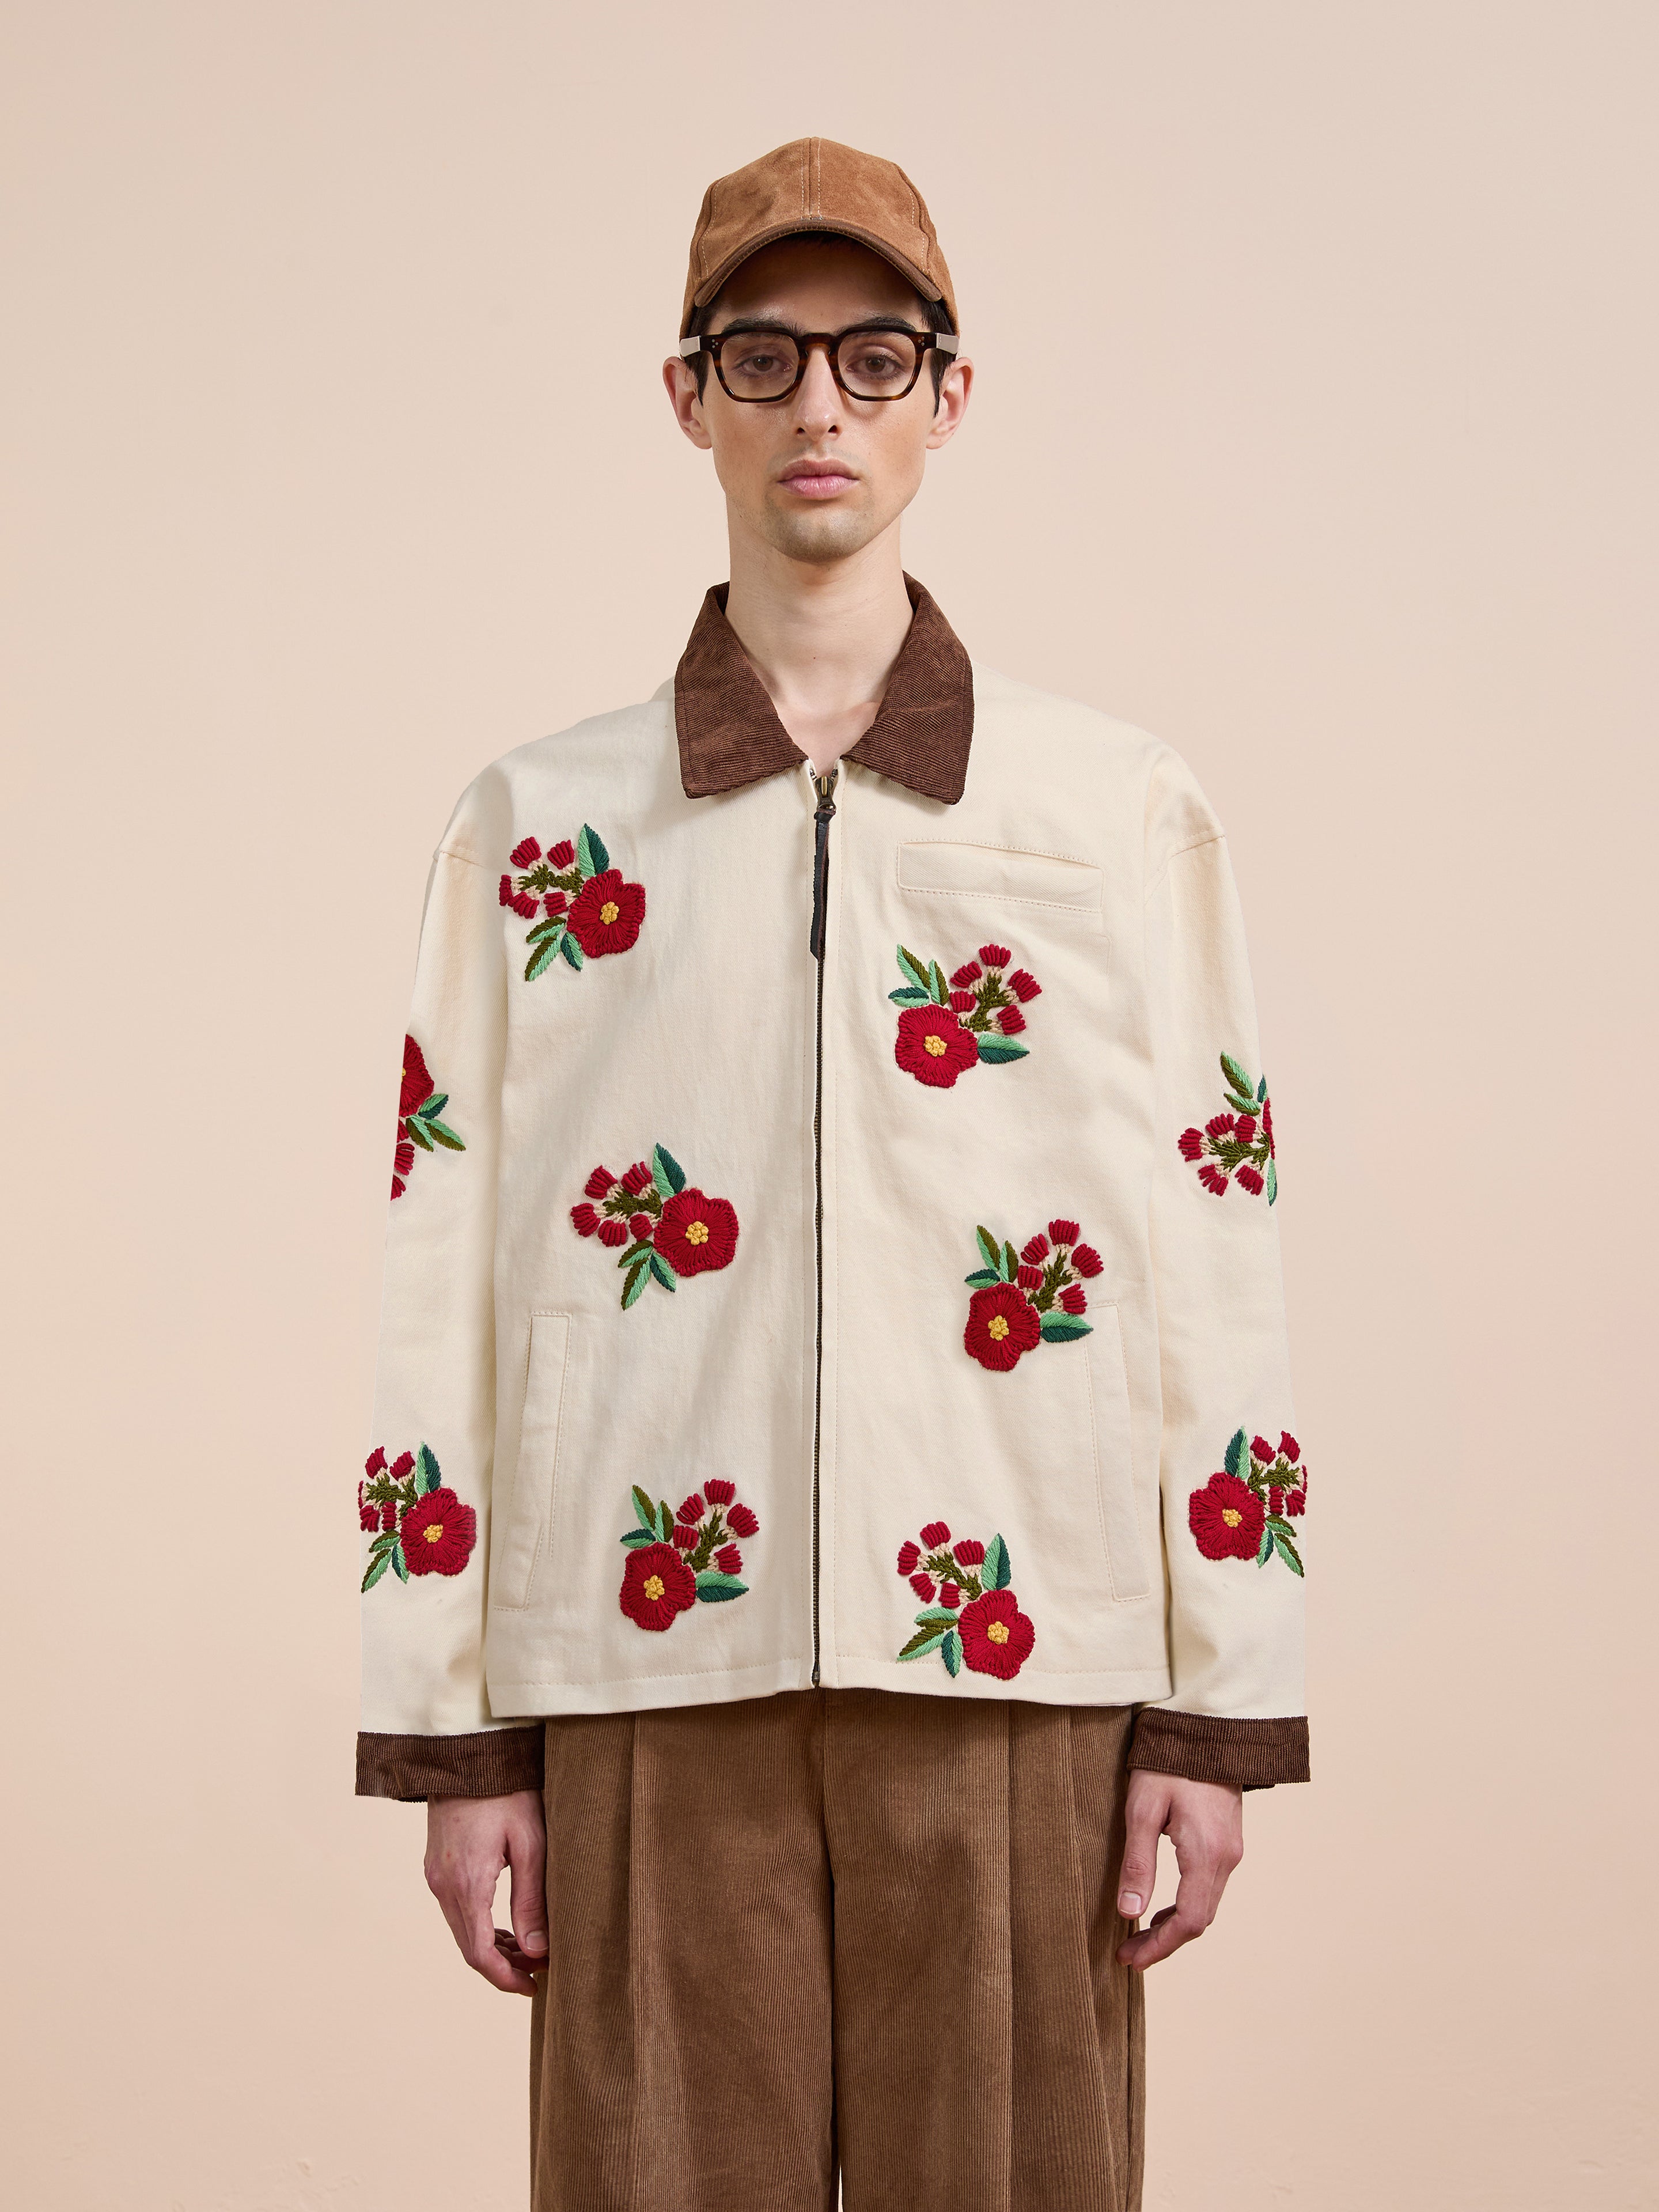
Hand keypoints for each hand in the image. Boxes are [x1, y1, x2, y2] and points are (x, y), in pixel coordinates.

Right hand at [424, 1789, 547, 1994]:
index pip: (479, 1954)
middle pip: (468, 1948)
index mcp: (466, 1884)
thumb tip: (537, 1951)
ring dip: (492, 1947)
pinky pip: (456, 1910)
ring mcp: (435, 1876)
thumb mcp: (530, 1843)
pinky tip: (505, 1925)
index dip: (505, 1978)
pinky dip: (479, 1926)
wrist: (468, 1753)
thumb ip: (532, 1899)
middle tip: (539, 1970)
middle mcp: (442, 1885)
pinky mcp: (436, 1866)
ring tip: (529, 1950)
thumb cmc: (507, 1792)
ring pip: (461, 1930)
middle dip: (503, 1966)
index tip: (534, 1986)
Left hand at [1114, 1769, 1242, 1970]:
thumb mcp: (1143, 1808)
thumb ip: (1137, 1862)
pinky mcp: (1229, 1841)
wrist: (1209, 1728)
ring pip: (1206, 1905)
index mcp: (1206, 1855)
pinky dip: (1186, 1905)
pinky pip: (1210, 1887)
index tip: (1129, 1959)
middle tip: (1128, 1953)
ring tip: (1139, 1934)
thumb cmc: (1169, 1762)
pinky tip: (1163, 1905)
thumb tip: (1128, 1912)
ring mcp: (1232, 1850)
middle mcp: (1227, 1859)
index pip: (1188, 1922)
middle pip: (1199, 1920)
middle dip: (1164, 1942)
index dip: (1159, 1947)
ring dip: (1175, 1925)